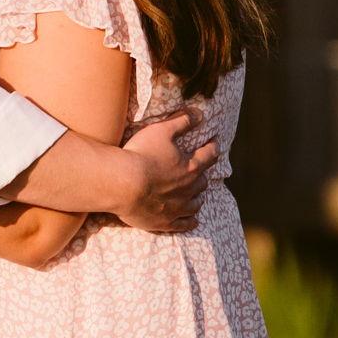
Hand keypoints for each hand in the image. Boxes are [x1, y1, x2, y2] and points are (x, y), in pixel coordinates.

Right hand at [119, 110, 219, 234]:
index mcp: (191, 166)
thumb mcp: (161, 130)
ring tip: (197, 194)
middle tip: (200, 169)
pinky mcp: (165, 222)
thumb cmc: (141, 155)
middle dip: (202, 173)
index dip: (213, 147)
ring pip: (196, 203)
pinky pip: (184, 224)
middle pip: (203, 181)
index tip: (214, 143)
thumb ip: (181, 121)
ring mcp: (178, 208)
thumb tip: (199, 113)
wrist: (123, 184)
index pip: (209, 154)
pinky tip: (193, 220)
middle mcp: (189, 188)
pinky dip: (191, 221)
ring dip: (198, 196)